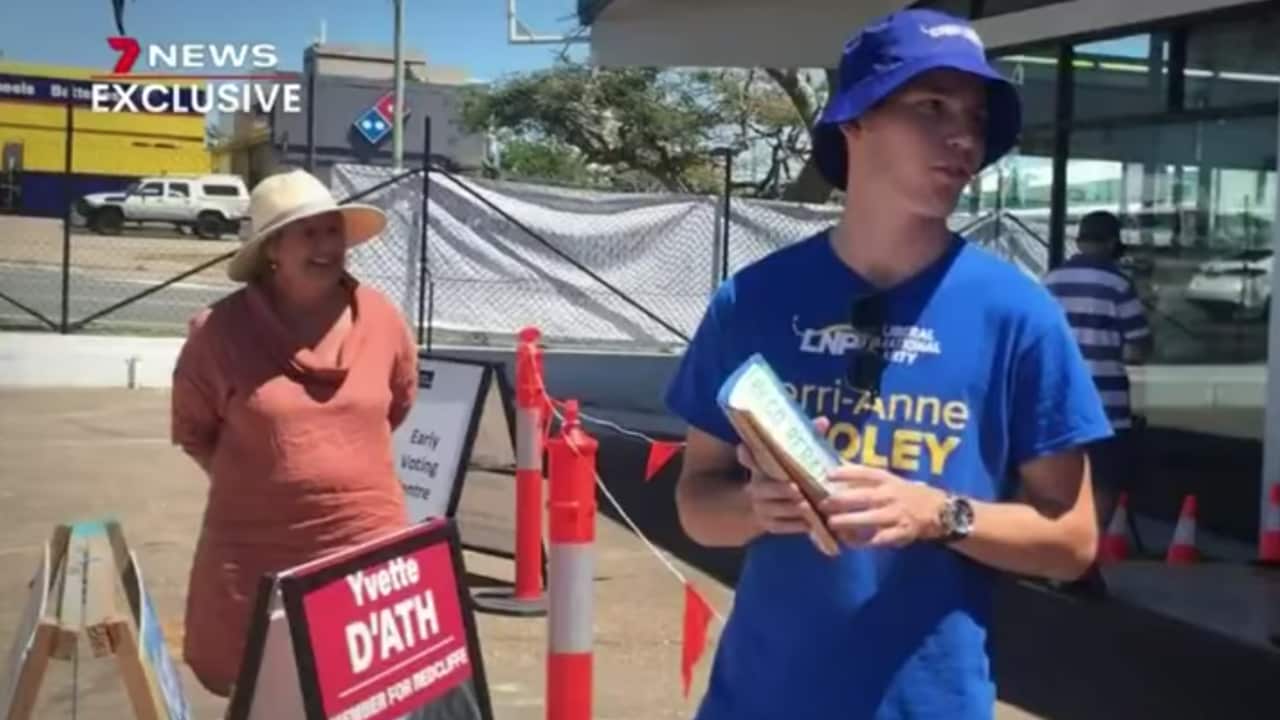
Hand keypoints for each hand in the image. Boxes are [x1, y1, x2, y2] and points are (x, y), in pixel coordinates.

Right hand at [738, 417, 830, 536]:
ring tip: (807, 506)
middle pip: (763, 488)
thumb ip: (808, 439)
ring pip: (775, 509)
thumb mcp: (791, 459)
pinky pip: (782, 526)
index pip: (746, 456)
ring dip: (791, 508)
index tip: (744, 449)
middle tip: (796, 489)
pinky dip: (796, 525)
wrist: (769, 508)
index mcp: (760, 467)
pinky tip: (811, 522)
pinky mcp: (770, 526)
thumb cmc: (786, 476)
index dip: (745, 454)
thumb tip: (823, 421)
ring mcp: (762, 508)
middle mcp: (756, 487)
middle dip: (780, 490)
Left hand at [818, 465, 947, 547]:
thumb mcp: (889, 480)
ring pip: (870, 519)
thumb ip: (865, 478)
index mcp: (887, 480)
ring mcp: (896, 515)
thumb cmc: (905, 493)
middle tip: (823, 504)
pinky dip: (864, 542)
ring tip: (832, 523)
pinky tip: (850, 543)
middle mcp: (890, 495)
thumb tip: (835, 470)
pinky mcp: (901, 533)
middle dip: (842, 501)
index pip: (865, 473)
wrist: (938, 510)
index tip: (828, 475)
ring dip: (849, 521)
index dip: (846, 473)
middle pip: (864, 497)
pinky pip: (880, 539)